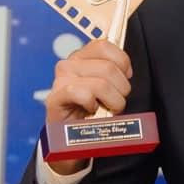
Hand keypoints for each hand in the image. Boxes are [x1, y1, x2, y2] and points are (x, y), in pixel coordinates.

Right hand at [44, 39, 131, 174]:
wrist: (71, 138)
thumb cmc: (93, 111)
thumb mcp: (107, 86)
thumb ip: (115, 71)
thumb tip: (127, 70)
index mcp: (81, 57)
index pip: (105, 45)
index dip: (122, 62)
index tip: (125, 78)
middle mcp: (68, 65)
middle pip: (109, 67)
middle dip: (121, 89)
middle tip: (116, 102)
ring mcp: (60, 81)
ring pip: (101, 83)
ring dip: (112, 101)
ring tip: (107, 109)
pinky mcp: (55, 99)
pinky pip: (83, 94)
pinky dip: (93, 105)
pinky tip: (90, 110)